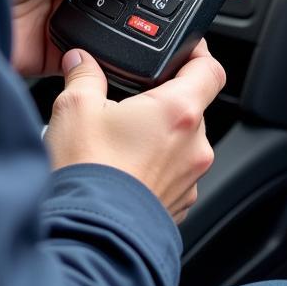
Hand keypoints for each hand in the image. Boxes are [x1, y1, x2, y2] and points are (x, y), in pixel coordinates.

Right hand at [45, 40, 224, 223]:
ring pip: (182, 140)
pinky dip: (156, 165)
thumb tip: (80, 61)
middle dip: (163, 99)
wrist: (91, 237)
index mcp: (178, 110)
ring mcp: (191, 177)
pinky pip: (175, 172)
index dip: (198, 53)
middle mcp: (194, 144)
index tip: (185, 48)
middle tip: (128, 101)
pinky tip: (123, 168)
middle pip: (192, 104)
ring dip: (160, 135)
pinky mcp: (180, 203)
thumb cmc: (90, 173)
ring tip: (119, 140)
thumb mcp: (75, 108)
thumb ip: (83, 74)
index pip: (210, 68)